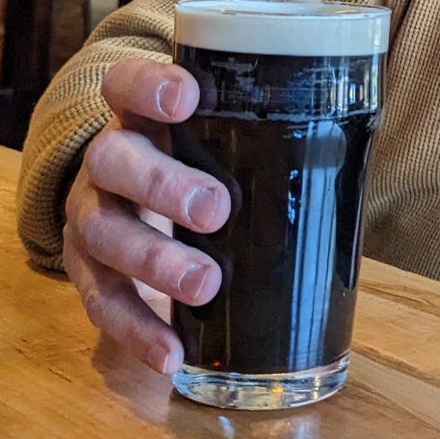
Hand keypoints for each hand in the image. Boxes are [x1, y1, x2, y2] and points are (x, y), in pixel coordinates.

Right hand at [64, 58, 231, 373]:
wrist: (129, 196)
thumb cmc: (195, 159)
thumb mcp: (215, 133)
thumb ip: (261, 133)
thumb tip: (353, 144)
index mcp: (138, 115)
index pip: (125, 84)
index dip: (148, 87)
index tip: (188, 97)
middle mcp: (105, 160)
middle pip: (112, 160)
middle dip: (162, 185)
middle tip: (217, 209)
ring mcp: (90, 215)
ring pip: (102, 232)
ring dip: (154, 260)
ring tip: (206, 284)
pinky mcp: (87, 271)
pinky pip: (102, 303)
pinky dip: (136, 331)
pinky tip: (172, 355)